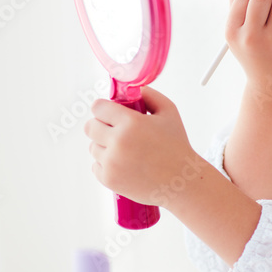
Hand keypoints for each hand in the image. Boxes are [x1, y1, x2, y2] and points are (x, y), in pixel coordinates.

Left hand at [84, 86, 206, 207]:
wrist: (181, 182)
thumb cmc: (177, 147)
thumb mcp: (169, 112)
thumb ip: (150, 95)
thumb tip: (133, 90)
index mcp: (130, 122)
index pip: (97, 108)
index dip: (103, 109)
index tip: (110, 113)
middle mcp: (117, 142)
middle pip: (90, 127)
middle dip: (100, 126)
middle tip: (115, 131)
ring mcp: (111, 162)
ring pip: (93, 147)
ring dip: (104, 146)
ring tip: (125, 150)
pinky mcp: (109, 179)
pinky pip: (95, 166)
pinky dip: (106, 164)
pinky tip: (123, 164)